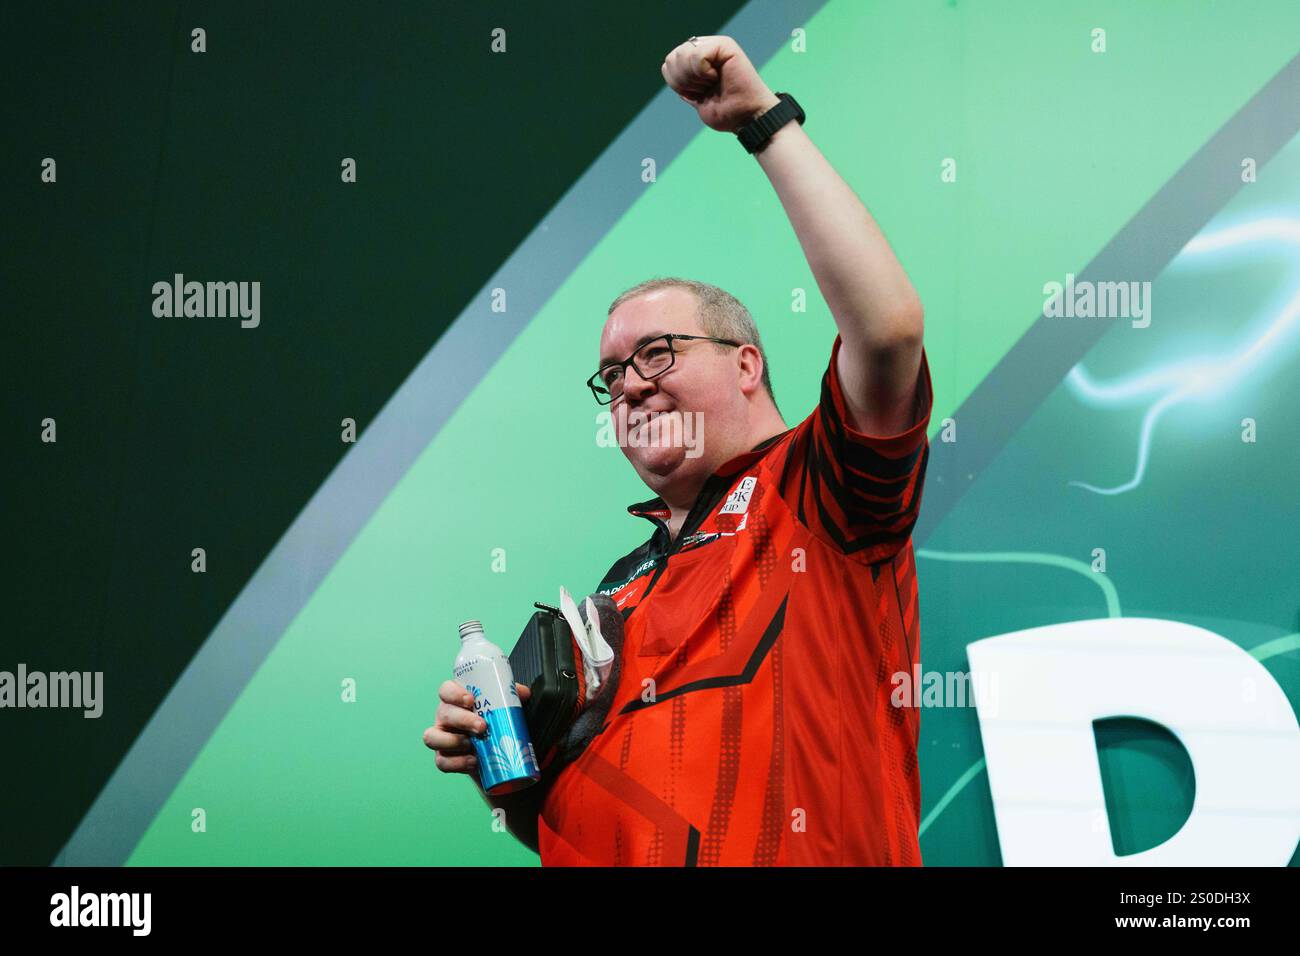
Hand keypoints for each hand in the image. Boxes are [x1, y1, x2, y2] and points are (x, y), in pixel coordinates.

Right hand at [423, 679, 530, 775]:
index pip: (446, 690)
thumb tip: (523, 693)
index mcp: (456, 700)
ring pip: (432, 737)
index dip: (453, 693)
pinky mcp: (444, 758)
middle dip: (462, 719)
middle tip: (482, 726)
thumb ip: (511, 696)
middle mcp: (445, 717)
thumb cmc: (494, 722)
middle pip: (444, 713)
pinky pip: (442, 761)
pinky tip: (473, 761)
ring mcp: (441, 737)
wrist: (496, 753)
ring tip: (473, 745)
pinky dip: (457, 762)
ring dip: (453, 741)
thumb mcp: (504, 706)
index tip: (470, 699)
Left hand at [661, 35, 780, 132]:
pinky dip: (703, 72)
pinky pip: (697, 55)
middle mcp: (706, 48)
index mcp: (697, 60)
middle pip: (672, 57)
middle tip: (705, 89)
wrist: (746, 118)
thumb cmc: (726, 113)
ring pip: (683, 54)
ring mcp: (715, 45)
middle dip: (684, 81)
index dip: (677, 84)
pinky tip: (717, 77)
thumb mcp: (694, 97)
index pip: (668, 64)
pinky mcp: (725, 45)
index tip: (697, 94)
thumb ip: (682, 81)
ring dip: (694, 78)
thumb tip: (668, 66)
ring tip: (712, 83)